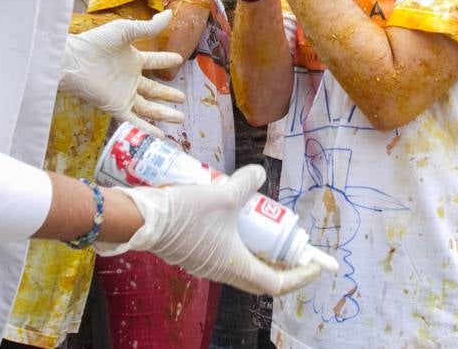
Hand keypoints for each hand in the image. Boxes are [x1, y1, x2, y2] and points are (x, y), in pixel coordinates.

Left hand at [60, 11, 185, 135]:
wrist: (75, 60)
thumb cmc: (97, 42)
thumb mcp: (126, 31)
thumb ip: (148, 27)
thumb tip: (169, 14)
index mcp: (132, 59)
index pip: (154, 61)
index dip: (165, 60)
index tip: (178, 60)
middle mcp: (130, 79)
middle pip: (153, 89)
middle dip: (167, 94)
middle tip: (182, 98)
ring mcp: (124, 94)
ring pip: (148, 107)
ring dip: (164, 112)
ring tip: (180, 117)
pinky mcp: (116, 107)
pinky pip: (135, 120)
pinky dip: (147, 128)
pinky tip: (161, 134)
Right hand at [97, 165, 329, 295]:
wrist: (142, 219)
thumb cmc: (186, 213)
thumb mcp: (223, 194)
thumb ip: (246, 183)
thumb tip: (260, 173)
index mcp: (236, 266)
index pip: (278, 283)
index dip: (300, 275)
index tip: (314, 265)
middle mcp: (223, 272)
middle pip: (260, 276)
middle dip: (280, 263)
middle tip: (290, 245)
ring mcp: (205, 265)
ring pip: (240, 264)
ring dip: (255, 249)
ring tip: (263, 226)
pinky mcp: (191, 255)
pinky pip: (222, 254)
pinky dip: (235, 242)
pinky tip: (232, 218)